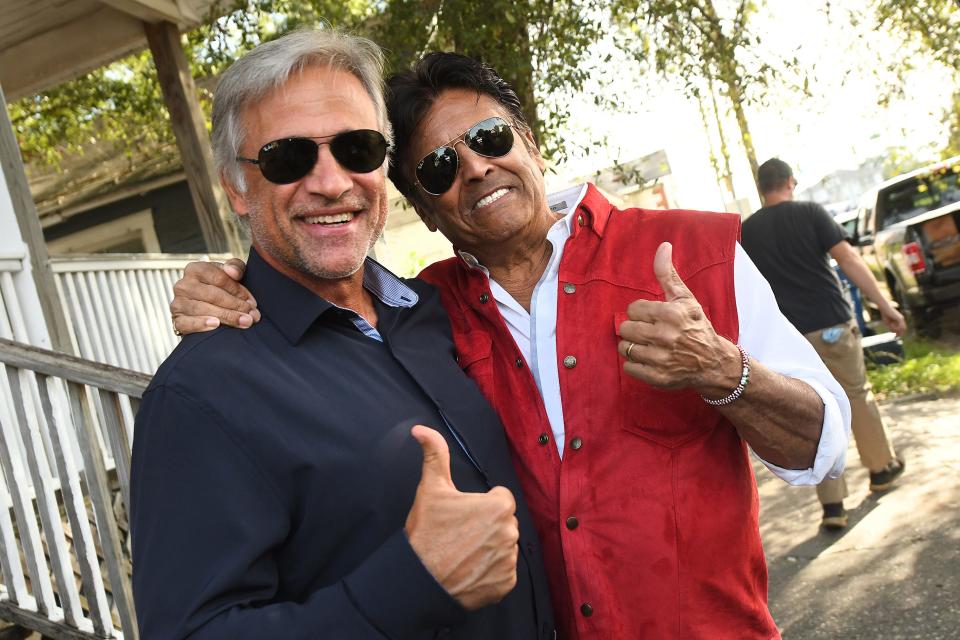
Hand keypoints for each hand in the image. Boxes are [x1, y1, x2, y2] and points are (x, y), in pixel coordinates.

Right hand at [170, 258, 259, 334]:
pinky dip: (201, 325)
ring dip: (227, 317)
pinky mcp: (176, 320)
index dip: (238, 291)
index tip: (252, 302)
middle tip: (253, 316)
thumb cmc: (220, 288)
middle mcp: (183, 285)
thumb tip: (233, 272)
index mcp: (195, 269)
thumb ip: (235, 267)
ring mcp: (178, 303)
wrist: (205, 310)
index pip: (219, 278)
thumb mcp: (229, 274)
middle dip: (236, 306)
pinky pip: (187, 323)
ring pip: (203, 309)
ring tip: (244, 322)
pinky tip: (216, 325)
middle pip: (213, 295)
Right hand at [405, 425, 518, 609]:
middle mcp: (509, 533)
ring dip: (490, 547)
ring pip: (505, 545)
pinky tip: (471, 569)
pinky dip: (491, 571)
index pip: (502, 498)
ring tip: (465, 552)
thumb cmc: (426, 533)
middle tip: (462, 534)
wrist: (419, 579)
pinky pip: (504, 570)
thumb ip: (434, 454)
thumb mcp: (431, 489)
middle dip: (488, 525)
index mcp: (498, 507)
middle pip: (504, 521)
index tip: (464, 515)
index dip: (482, 505)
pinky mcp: (506, 583)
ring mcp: (509, 560)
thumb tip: (422, 430)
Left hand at [618, 242, 739, 393]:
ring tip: (648, 345)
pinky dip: (635, 364)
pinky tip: (648, 359)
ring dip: (633, 346)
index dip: (641, 312)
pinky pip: (628, 367)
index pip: (632, 309)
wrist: (714, 362)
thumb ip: (668, 274)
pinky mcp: (657, 377)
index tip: (653, 317)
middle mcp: (666, 336)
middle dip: (635, 329)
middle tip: (649, 332)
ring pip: (624, 347)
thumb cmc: (696, 326)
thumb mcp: (685, 299)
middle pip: (625, 328)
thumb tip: (663, 246)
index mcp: (671, 314)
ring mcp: (661, 359)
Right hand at [880, 305, 905, 336]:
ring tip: (889, 327)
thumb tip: (893, 332)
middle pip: (903, 329)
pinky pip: (899, 326)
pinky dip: (895, 328)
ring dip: (896, 330)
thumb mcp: (887, 323)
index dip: (899, 332)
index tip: (896, 336)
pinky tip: (891, 326)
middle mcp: (902, 319)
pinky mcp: (899, 318)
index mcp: (899, 320)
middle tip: (896, 337)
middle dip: (900, 333)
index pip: (902, 328)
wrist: (884, 308)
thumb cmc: (884, 314)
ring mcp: (901, 318)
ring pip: (901, 328)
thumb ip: (891, 327)